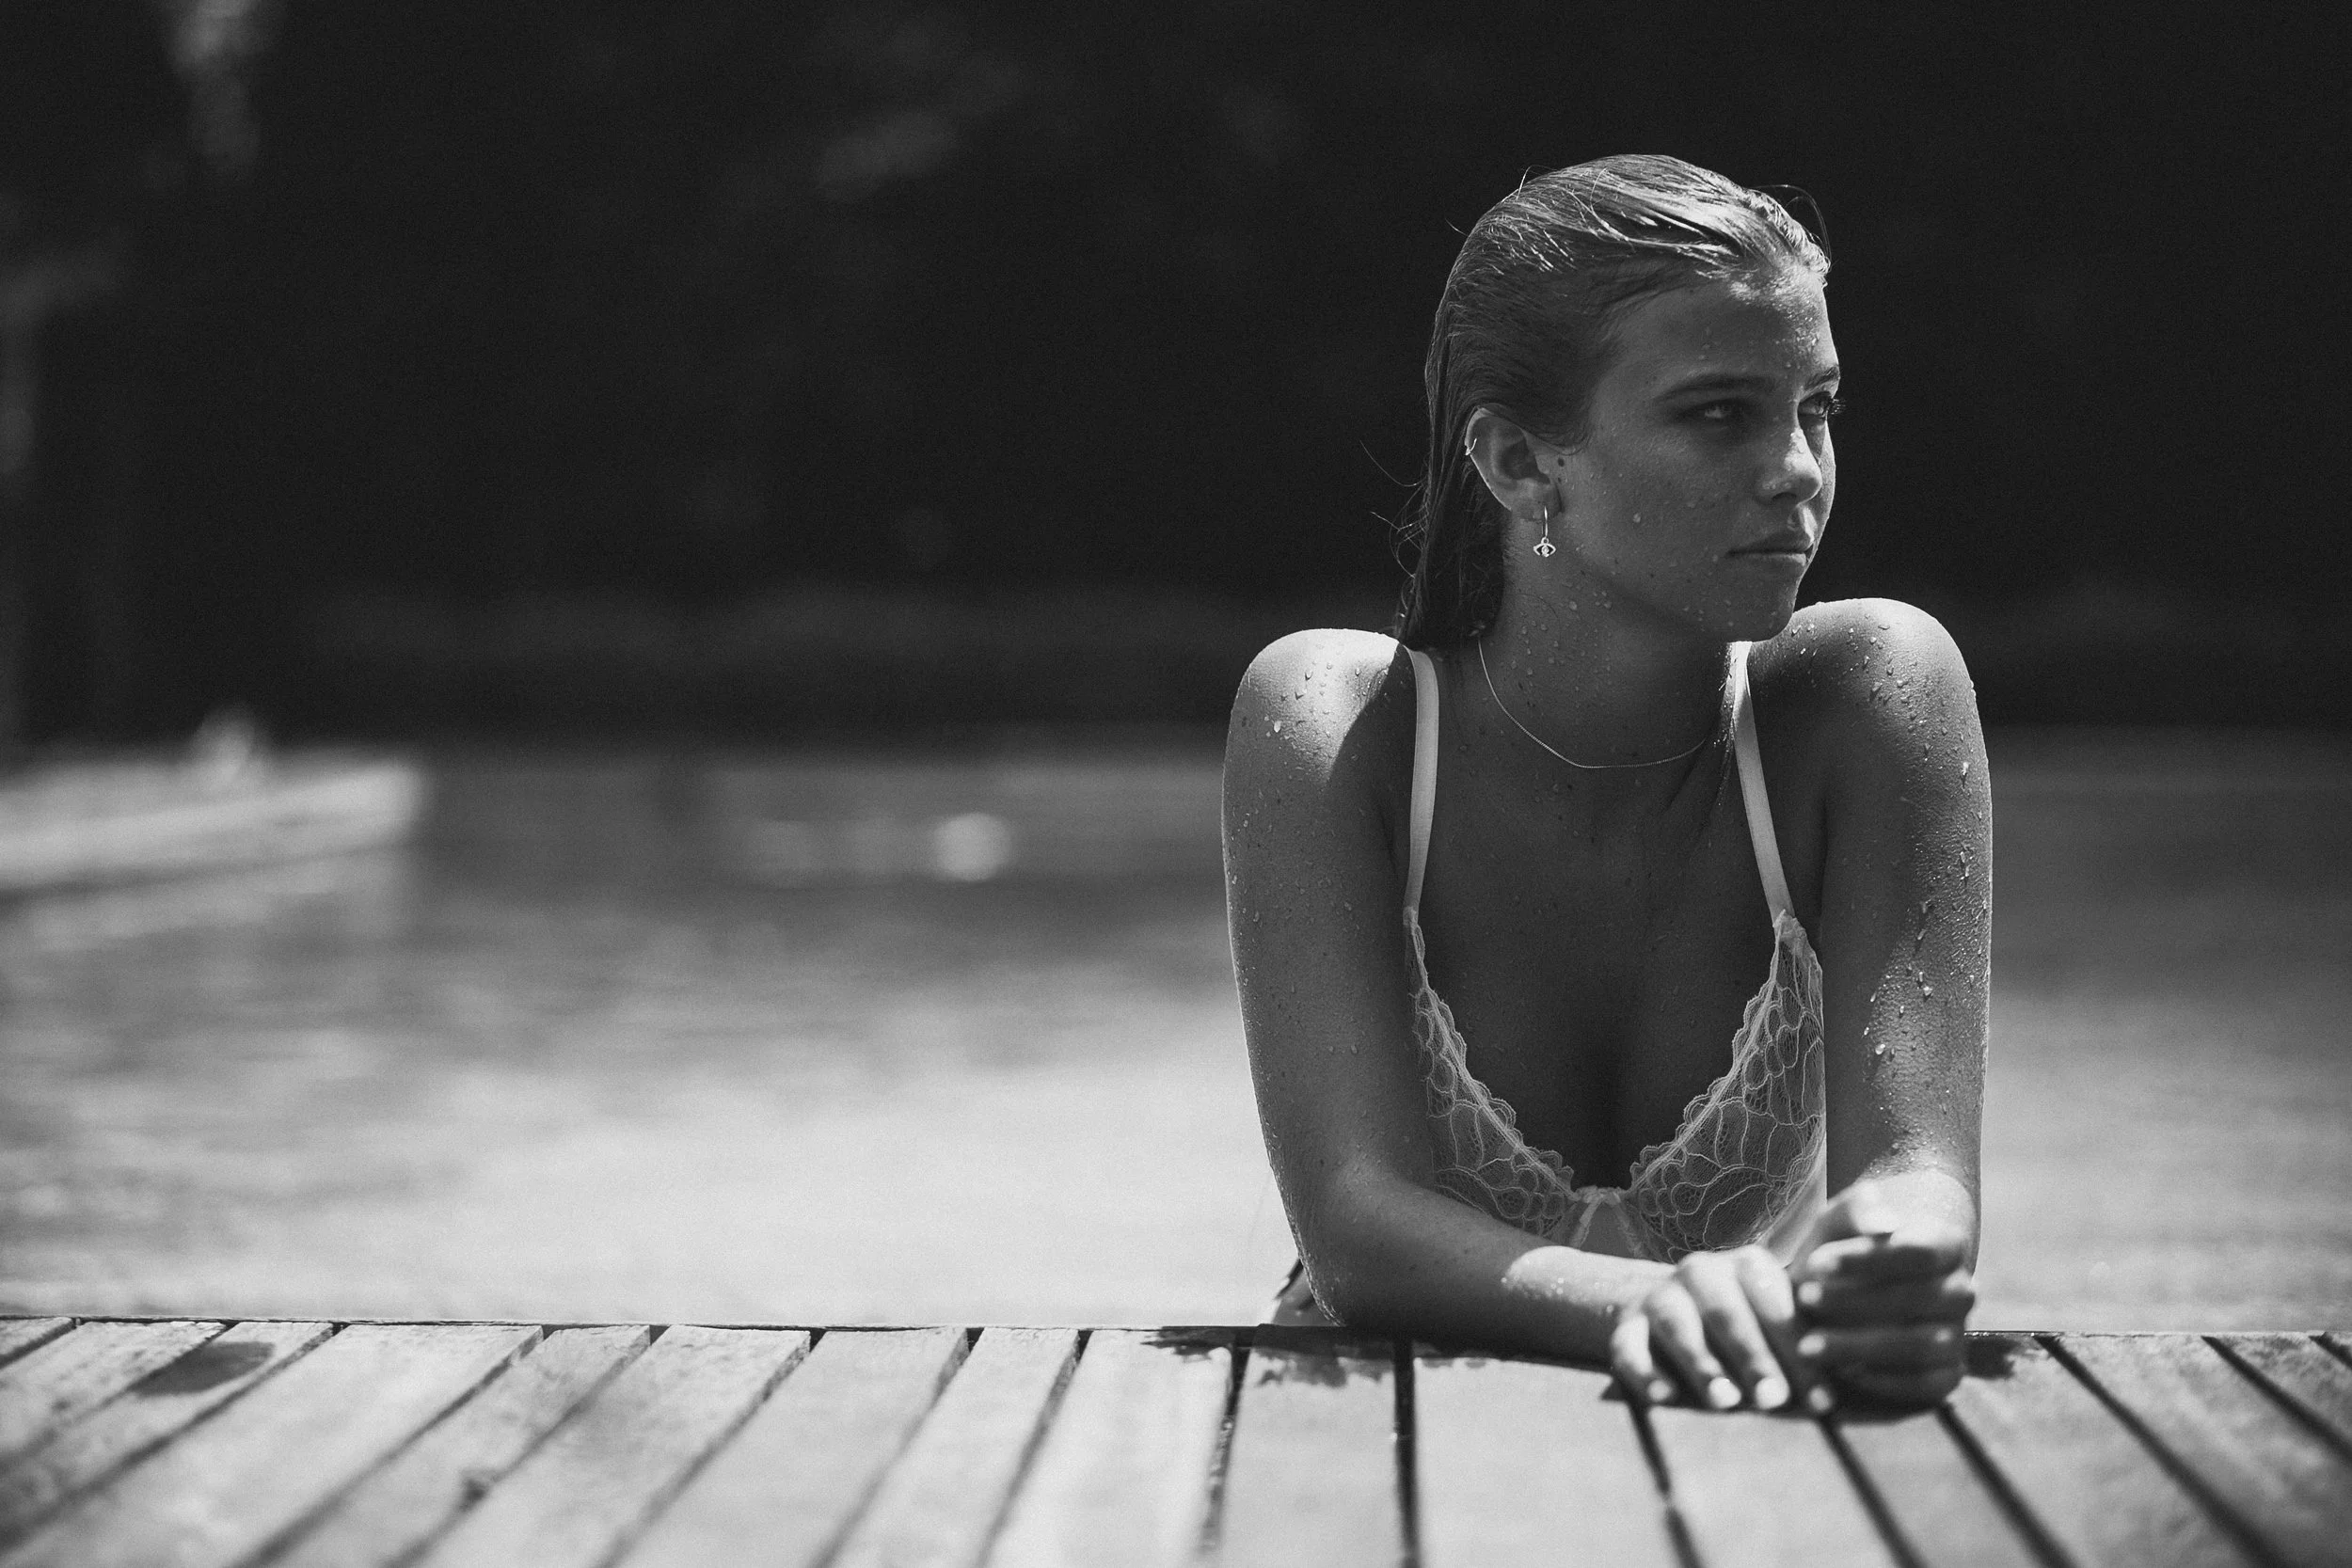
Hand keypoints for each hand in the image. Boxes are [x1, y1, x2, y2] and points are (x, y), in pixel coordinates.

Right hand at [1609, 1244, 1823, 1412]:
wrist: (1667, 1308)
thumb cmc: (1750, 1319)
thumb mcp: (1787, 1301)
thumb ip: (1825, 1302)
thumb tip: (1879, 1274)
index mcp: (1747, 1264)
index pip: (1776, 1305)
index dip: (1799, 1353)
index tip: (1823, 1402)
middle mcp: (1700, 1272)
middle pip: (1727, 1312)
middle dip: (1753, 1357)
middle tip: (1775, 1399)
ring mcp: (1659, 1297)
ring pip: (1678, 1325)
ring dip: (1701, 1362)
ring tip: (1724, 1401)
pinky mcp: (1625, 1326)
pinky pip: (1629, 1346)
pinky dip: (1645, 1371)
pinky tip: (1664, 1398)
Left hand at [1790, 1182, 1974, 1406]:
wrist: (1843, 1293)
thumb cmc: (1839, 1254)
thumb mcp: (1835, 1225)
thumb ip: (1853, 1211)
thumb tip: (1883, 1222)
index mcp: (1946, 1245)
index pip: (1919, 1251)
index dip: (1867, 1259)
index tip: (1816, 1263)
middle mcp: (1962, 1290)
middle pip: (1919, 1298)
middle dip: (1855, 1302)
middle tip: (1804, 1301)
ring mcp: (1958, 1333)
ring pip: (1922, 1344)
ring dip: (1862, 1345)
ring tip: (1809, 1345)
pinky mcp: (1948, 1373)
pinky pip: (1926, 1384)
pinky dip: (1884, 1381)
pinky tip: (1842, 1371)